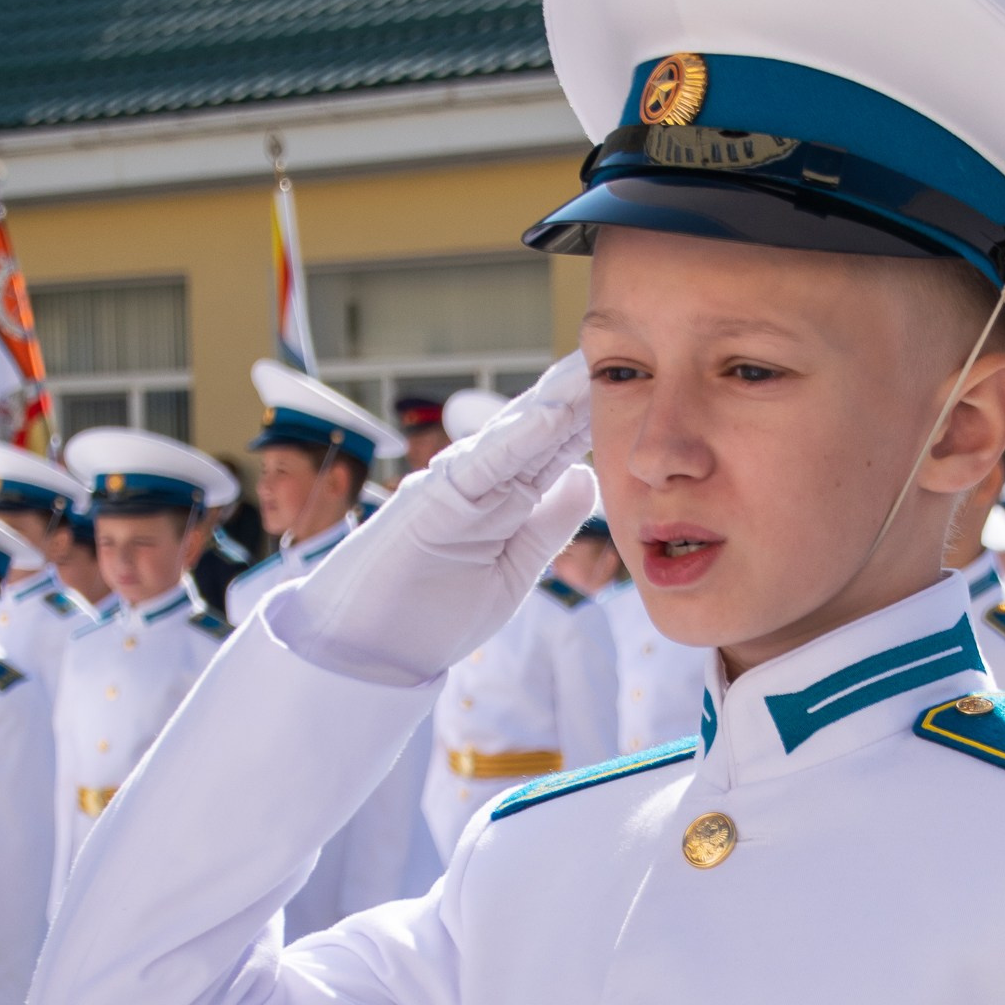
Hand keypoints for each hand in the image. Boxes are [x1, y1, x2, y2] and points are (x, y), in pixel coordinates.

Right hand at [266, 353, 596, 685]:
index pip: (556, 450)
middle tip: (617, 355)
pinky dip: (515, 438)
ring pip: (514, 436)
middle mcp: (482, 481)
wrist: (373, 649)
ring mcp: (457, 485)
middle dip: (576, 396)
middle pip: (540, 431)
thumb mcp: (515, 568)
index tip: (631, 388)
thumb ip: (549, 524)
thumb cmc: (435, 612)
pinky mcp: (435, 498)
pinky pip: (483, 463)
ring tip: (588, 369)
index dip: (589, 419)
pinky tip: (548, 415)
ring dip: (553, 401)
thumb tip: (587, 475)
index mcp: (504, 499)